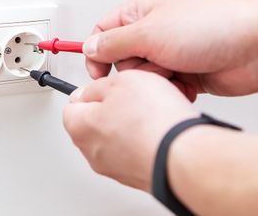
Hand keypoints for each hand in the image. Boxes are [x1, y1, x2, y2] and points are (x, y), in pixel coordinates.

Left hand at [63, 70, 197, 190]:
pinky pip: (135, 152)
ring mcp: (114, 168)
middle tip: (132, 99)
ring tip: (151, 115)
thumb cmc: (153, 120)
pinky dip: (144, 142)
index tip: (105, 87)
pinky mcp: (136, 176)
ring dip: (130, 126)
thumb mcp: (120, 80)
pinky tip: (160, 131)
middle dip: (111, 109)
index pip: (72, 105)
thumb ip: (97, 86)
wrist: (184, 156)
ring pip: (116, 138)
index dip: (92, 91)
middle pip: (94, 123)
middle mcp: (91, 152)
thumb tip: (89, 92)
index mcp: (79, 127)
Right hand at [84, 0, 257, 97]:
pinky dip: (171, 91)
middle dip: (135, 69)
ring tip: (174, 72)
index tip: (98, 73)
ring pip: (141, 78)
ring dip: (155, 82)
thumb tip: (89, 48)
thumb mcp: (149, 33)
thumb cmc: (211, 27)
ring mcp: (167, 53)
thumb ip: (113, 43)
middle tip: (152, 64)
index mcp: (140, 12)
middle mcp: (151, 32)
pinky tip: (186, 84)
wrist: (255, 47)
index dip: (96, 54)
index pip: (102, 32)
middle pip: (121, 60)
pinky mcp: (182, 73)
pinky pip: (161, 89)